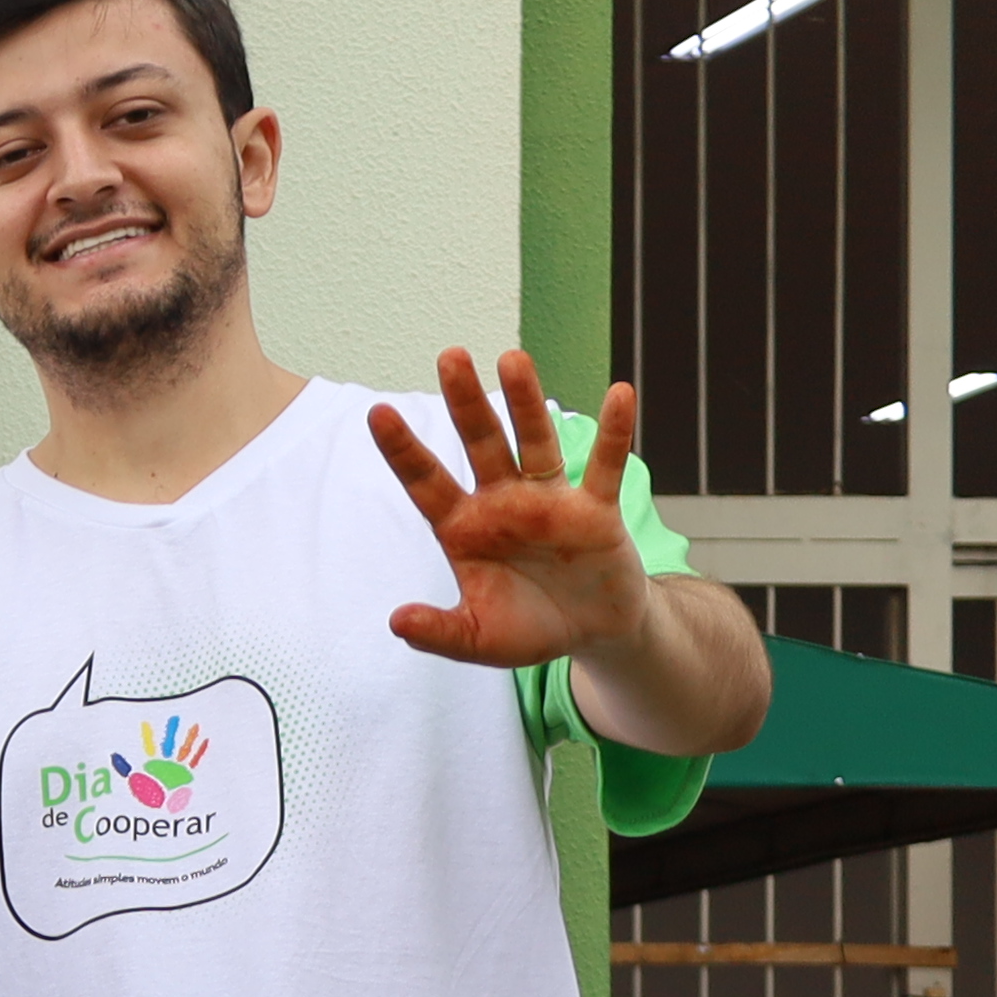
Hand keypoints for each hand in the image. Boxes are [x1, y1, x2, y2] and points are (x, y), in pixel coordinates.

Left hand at [370, 352, 659, 669]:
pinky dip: (614, 432)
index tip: (376, 413)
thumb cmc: (528, 627)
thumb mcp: (477, 640)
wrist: (590, 633)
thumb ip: (439, 632)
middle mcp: (502, 503)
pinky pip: (603, 466)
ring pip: (535, 442)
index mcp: (464, 529)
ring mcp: (549, 501)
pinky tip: (620, 394)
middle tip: (449, 356)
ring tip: (512, 358)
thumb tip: (396, 621)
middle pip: (480, 444)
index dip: (403, 451)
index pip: (426, 483)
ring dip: (526, 402)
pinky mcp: (595, 510)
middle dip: (465, 403)